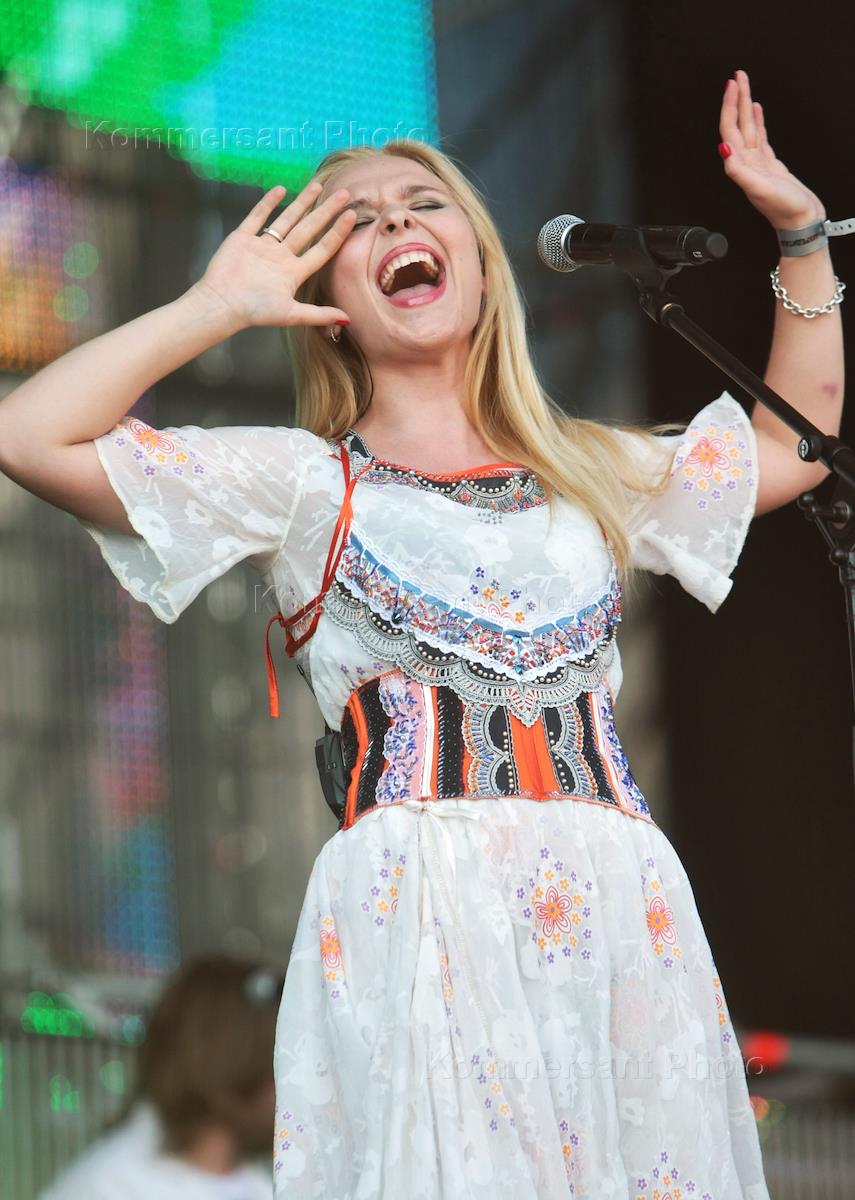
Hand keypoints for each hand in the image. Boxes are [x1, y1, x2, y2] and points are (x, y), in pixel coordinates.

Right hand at [193, 180, 356, 330]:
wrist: (222, 304)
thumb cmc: (256, 311)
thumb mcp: (292, 315)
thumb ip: (320, 315)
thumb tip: (348, 321)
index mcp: (294, 273)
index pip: (322, 249)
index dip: (337, 232)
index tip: (352, 215)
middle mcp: (281, 257)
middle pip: (309, 229)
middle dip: (326, 211)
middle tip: (344, 194)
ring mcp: (262, 246)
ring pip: (287, 219)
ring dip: (302, 203)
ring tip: (318, 186)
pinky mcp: (242, 238)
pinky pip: (257, 217)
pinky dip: (268, 203)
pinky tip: (281, 189)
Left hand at [719, 70, 825, 228]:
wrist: (801, 222)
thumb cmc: (784, 209)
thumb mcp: (759, 189)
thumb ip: (739, 170)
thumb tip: (724, 149)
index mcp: (741, 165)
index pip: (730, 130)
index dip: (728, 107)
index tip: (731, 85)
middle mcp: (746, 162)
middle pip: (737, 124)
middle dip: (736, 99)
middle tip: (738, 76)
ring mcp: (758, 162)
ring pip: (748, 128)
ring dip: (744, 106)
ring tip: (743, 85)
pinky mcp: (769, 164)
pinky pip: (760, 137)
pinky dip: (757, 121)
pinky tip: (755, 110)